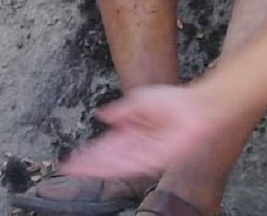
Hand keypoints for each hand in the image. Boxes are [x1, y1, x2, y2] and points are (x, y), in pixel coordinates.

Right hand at [59, 84, 223, 179]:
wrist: (198, 107)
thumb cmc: (176, 102)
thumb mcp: (141, 100)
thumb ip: (121, 111)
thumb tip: (103, 114)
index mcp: (134, 133)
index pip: (108, 146)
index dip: (91, 152)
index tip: (74, 156)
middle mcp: (138, 146)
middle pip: (108, 158)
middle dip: (89, 162)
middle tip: (68, 165)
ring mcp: (147, 154)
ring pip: (116, 164)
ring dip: (97, 166)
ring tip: (79, 167)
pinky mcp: (156, 158)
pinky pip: (132, 164)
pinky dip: (115, 164)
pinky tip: (102, 165)